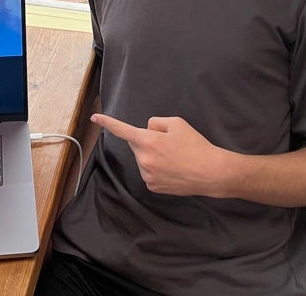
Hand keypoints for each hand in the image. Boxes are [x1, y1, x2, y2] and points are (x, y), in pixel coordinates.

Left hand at [92, 113, 228, 196]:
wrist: (210, 173)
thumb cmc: (195, 145)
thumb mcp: (177, 123)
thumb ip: (156, 123)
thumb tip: (146, 130)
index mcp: (148, 141)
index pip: (122, 130)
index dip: (107, 122)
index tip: (94, 118)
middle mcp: (143, 159)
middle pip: (136, 144)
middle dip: (145, 140)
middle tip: (167, 143)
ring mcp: (147, 175)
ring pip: (142, 159)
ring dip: (151, 155)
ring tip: (173, 158)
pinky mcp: (152, 187)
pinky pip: (148, 172)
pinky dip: (156, 168)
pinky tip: (172, 169)